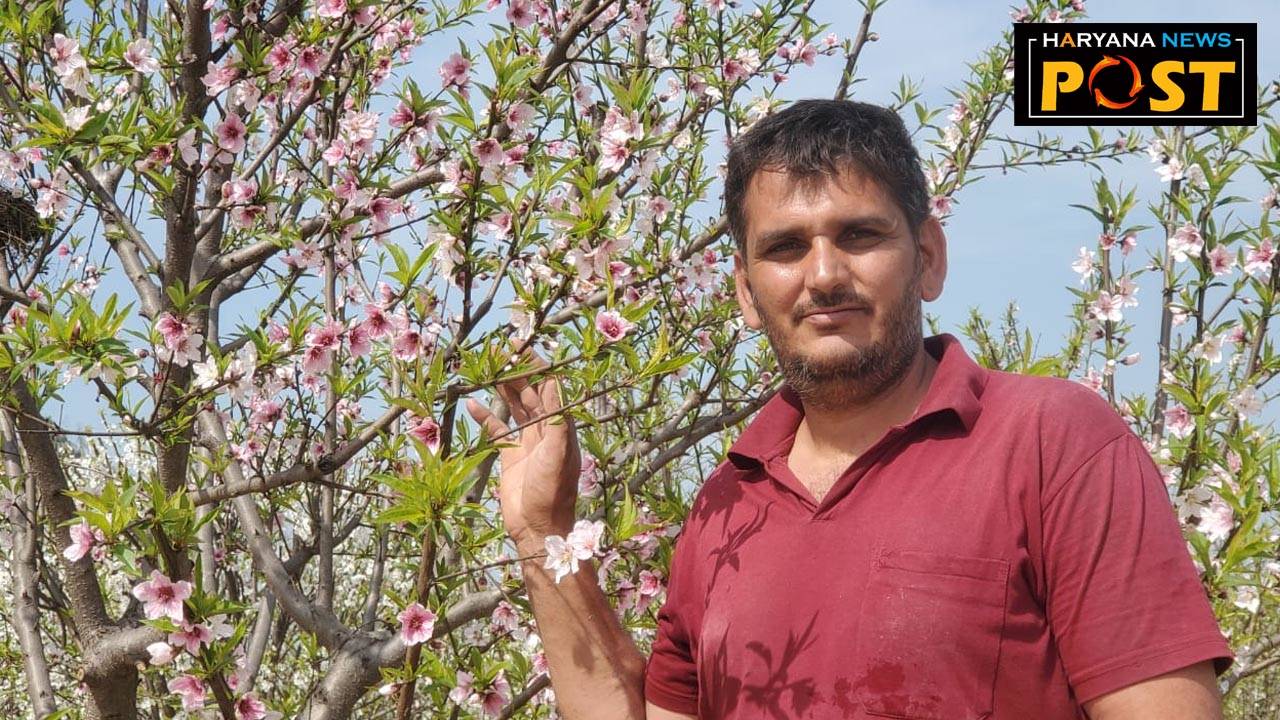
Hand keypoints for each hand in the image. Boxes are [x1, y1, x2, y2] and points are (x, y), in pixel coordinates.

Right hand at [465, 348, 581, 549]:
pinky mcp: (510, 454)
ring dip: (502, 388)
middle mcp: (547, 430)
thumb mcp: (558, 455)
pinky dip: (485, 416)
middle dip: (517, 372)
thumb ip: (558, 421)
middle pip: (531, 392)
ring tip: (486, 368)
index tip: (521, 348)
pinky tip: (471, 403)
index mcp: (562, 427)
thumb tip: (556, 384)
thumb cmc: (552, 493)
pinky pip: (497, 429)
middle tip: (499, 352)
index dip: (537, 366)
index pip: (550, 387)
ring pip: (514, 406)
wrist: (537, 527)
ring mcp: (528, 441)